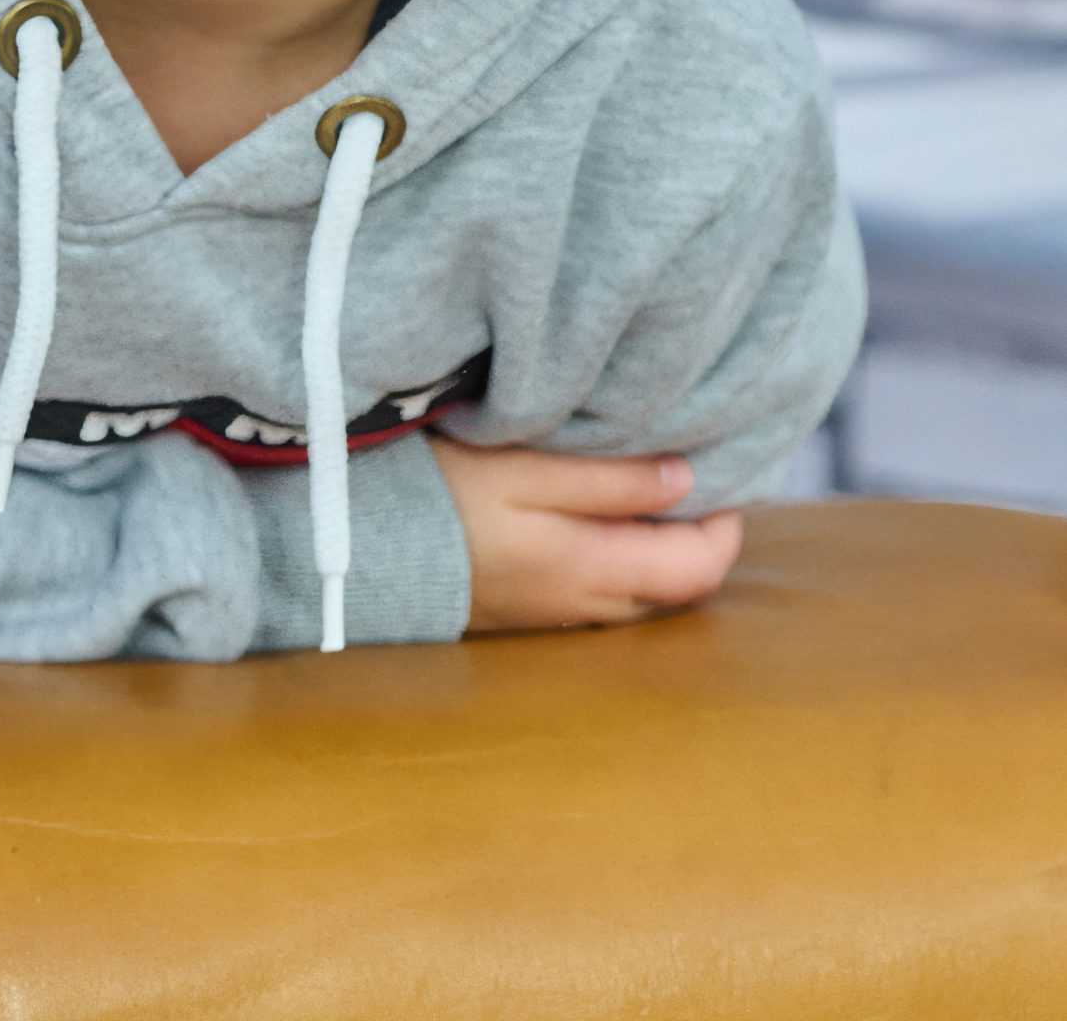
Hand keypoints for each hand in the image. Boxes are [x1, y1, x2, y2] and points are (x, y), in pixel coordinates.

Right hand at [427, 435, 743, 634]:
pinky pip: (594, 593)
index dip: (724, 530)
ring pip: (634, 595)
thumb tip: (688, 482)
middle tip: (693, 481)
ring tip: (647, 494)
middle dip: (694, 541)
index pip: (695, 572)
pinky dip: (615, 560)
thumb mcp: (525, 469)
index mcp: (589, 569)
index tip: (722, 479)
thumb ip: (608, 479)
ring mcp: (549, 614)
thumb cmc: (440, 493)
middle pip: (672, 591)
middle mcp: (580, 605)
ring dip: (654, 552)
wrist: (359, 549)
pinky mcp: (520, 609)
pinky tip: (593, 521)